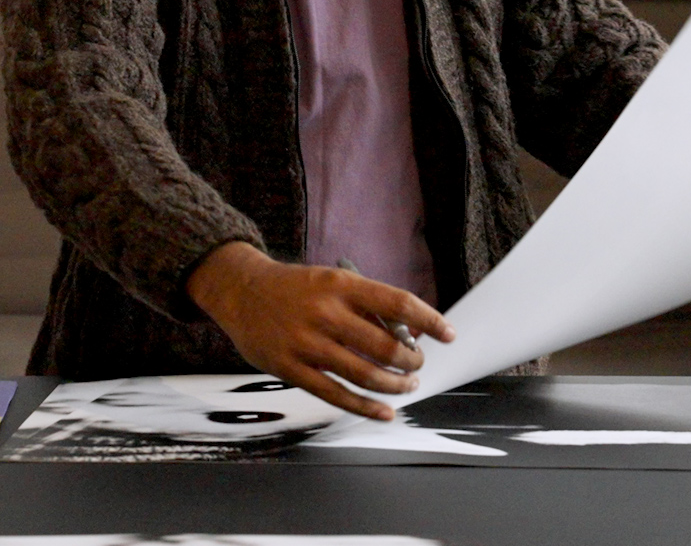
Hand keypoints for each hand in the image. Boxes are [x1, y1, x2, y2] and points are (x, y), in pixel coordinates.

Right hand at [186, 241, 455, 420]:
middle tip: (418, 365)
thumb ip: (365, 304)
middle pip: (385, 345)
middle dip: (412, 361)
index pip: (397, 302)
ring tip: (406, 385)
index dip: (429, 320)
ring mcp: (307, 342)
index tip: (448, 334)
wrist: (242, 291)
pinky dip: (366, 407)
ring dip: (395, 385)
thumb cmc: (295, 287)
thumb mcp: (331, 279)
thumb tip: (406, 334)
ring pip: (365, 374)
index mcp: (340, 283)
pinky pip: (336, 394)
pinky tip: (385, 411)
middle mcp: (326, 312)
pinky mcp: (291, 368)